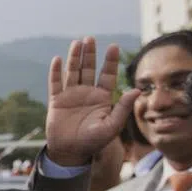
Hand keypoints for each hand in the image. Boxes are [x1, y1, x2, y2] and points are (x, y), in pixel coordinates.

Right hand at [45, 37, 138, 166]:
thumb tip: (136, 90)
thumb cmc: (93, 142)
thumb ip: (122, 108)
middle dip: (90, 54)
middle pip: (89, 69)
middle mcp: (87, 93)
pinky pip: (55, 83)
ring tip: (77, 43)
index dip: (110, 61)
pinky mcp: (56, 101)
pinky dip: (55, 71)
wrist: (70, 152)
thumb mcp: (112, 126)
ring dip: (74, 57)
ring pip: (73, 72)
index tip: (113, 46)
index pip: (107, 75)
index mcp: (102, 98)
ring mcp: (71, 95)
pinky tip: (57, 59)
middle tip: (90, 38)